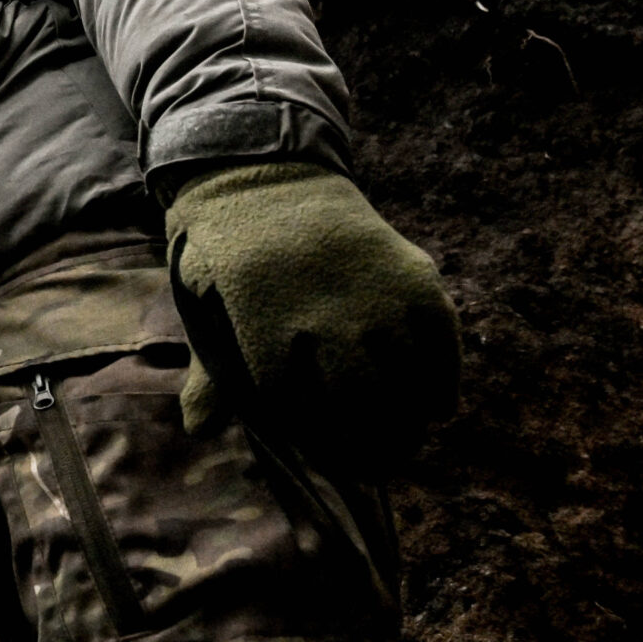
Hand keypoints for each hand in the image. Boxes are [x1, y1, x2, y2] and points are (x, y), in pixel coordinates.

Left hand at [165, 161, 460, 471]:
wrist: (266, 174)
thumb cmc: (231, 251)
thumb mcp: (205, 304)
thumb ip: (211, 371)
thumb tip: (197, 431)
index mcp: (264, 327)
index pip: (299, 411)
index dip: (319, 445)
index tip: (334, 465)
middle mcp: (324, 314)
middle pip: (359, 403)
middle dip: (373, 446)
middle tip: (380, 467)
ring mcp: (372, 293)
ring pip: (404, 378)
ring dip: (411, 420)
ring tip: (408, 442)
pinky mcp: (411, 273)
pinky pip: (440, 339)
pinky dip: (445, 377)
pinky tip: (438, 405)